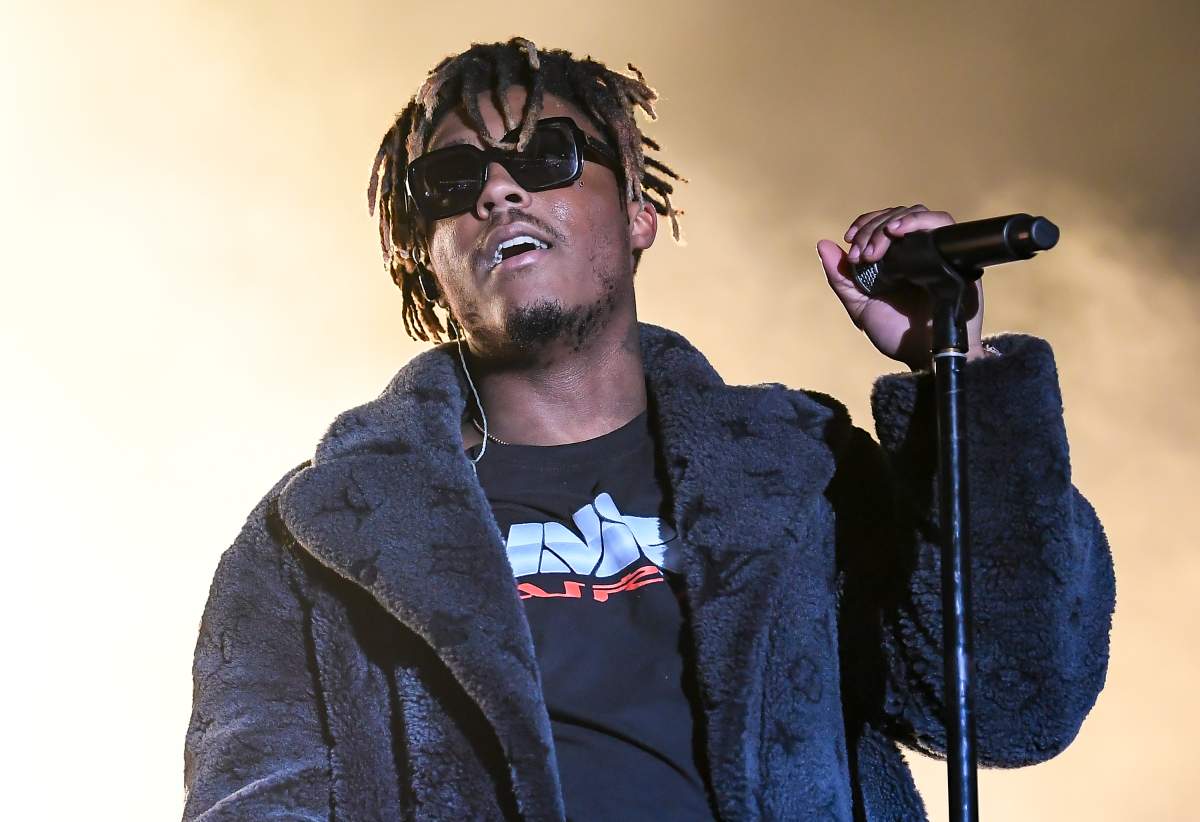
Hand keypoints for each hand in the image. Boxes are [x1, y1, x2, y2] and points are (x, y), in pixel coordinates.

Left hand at [816, 204, 985, 369]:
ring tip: (880, 241)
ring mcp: (936, 250)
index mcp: (894, 258)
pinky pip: (943, 223)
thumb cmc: (896, 334)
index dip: (865, 224)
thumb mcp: (859, 305)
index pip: (881, 223)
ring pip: (918, 214)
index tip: (849, 239)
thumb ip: (841, 278)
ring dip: (893, 222)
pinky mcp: (956, 254)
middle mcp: (916, 250)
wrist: (925, 356)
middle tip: (864, 254)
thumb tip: (823, 244)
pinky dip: (920, 221)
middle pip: (897, 216)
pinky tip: (898, 233)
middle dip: (873, 228)